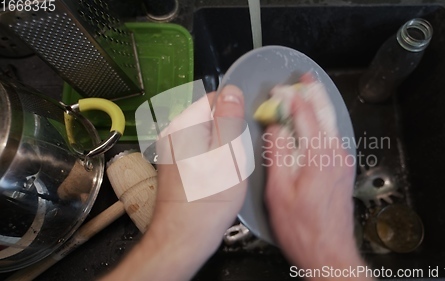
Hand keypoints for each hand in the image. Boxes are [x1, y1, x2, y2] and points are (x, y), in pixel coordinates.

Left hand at [102, 85, 246, 280]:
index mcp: (183, 125)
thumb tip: (232, 90)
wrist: (184, 236)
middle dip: (228, 133)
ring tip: (223, 171)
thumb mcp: (228, 154)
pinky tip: (215, 178)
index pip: (215, 98)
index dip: (234, 115)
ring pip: (208, 136)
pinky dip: (212, 160)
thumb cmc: (207, 200)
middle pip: (211, 117)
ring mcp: (171, 150)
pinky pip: (201, 151)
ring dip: (221, 148)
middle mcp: (172, 133)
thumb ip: (229, 118)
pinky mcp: (175, 165)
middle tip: (232, 159)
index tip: (239, 136)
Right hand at [264, 79, 367, 278]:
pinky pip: (333, 136)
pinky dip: (322, 123)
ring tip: (308, 91)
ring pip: (331, 123)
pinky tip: (314, 122)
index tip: (278, 90)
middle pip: (325, 113)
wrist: (329, 252)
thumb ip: (277, 154)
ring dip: (318, 106)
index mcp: (320, 156)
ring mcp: (343, 162)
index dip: (290, 98)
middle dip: (313, 92)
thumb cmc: (304, 229)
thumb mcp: (279, 191)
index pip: (305, 114)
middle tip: (305, 77)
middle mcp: (336, 155)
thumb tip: (274, 129)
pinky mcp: (343, 170)